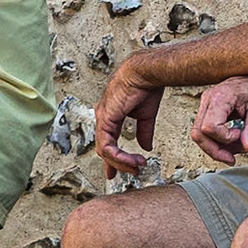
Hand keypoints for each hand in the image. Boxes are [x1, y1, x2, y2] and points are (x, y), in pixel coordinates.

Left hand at [94, 63, 164, 178]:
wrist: (145, 74)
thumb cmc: (145, 87)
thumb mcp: (145, 116)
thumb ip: (143, 132)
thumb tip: (145, 147)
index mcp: (111, 115)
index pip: (108, 141)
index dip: (114, 158)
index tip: (124, 169)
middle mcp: (103, 118)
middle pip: (103, 149)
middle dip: (115, 164)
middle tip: (131, 172)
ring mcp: (102, 119)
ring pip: (105, 151)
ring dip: (122, 162)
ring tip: (137, 166)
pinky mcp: (104, 120)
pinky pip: (107, 146)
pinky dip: (119, 156)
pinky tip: (132, 160)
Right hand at [190, 76, 247, 164]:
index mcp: (220, 97)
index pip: (210, 127)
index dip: (225, 138)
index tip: (240, 134)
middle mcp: (208, 100)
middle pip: (199, 134)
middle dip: (215, 150)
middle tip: (232, 158)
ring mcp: (205, 105)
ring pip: (198, 135)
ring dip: (216, 148)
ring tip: (236, 148)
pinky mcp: (207, 110)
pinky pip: (204, 131)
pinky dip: (216, 142)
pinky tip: (231, 143)